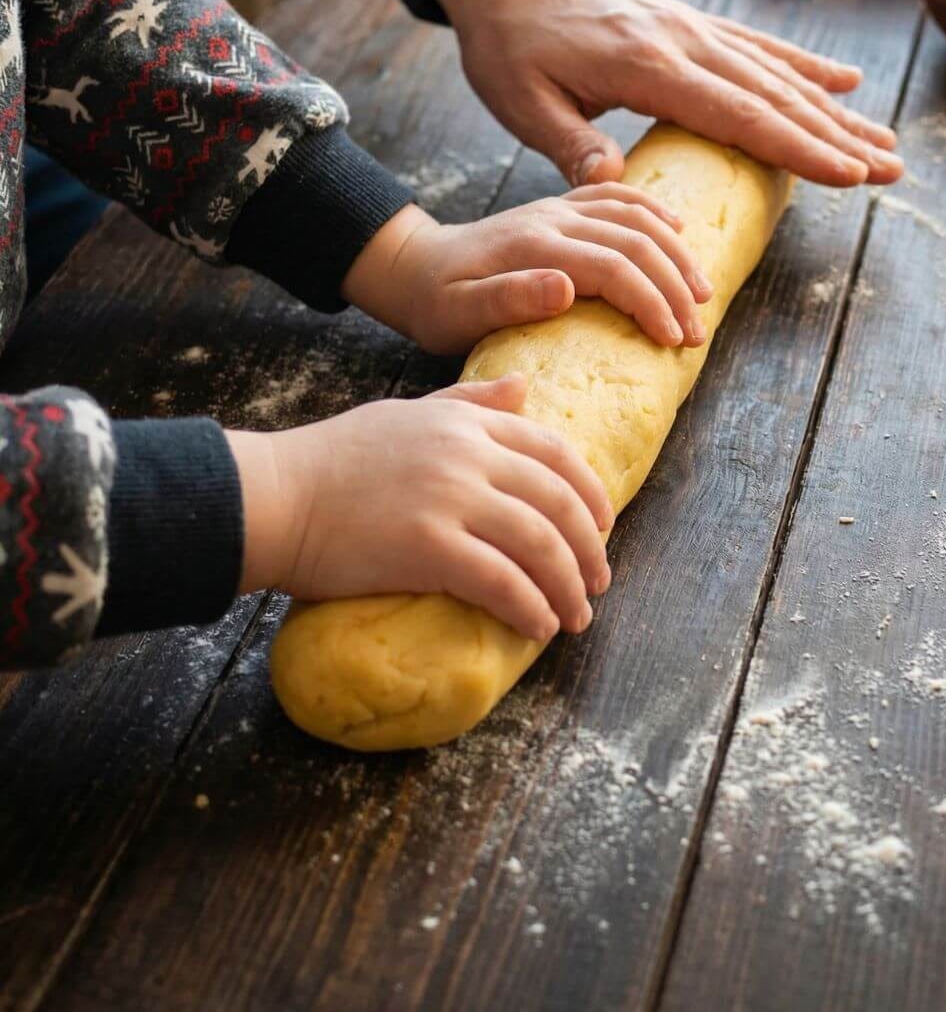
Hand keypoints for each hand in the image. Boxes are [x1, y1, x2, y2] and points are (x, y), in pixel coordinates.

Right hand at [228, 375, 612, 641]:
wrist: (276, 496)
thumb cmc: (332, 460)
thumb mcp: (407, 413)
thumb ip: (468, 403)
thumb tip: (523, 385)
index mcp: (466, 424)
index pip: (555, 453)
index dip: (591, 493)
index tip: (603, 526)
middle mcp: (468, 455)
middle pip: (559, 502)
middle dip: (590, 548)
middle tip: (599, 583)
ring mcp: (451, 499)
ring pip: (541, 545)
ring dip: (570, 587)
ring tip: (575, 617)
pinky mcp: (430, 547)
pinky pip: (503, 582)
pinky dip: (531, 608)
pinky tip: (539, 625)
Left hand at [342, 182, 712, 354]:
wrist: (413, 266)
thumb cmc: (434, 303)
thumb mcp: (456, 314)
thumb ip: (507, 299)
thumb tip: (566, 288)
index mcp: (532, 246)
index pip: (612, 267)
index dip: (650, 302)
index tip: (674, 340)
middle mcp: (552, 218)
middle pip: (635, 241)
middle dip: (674, 286)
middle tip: (697, 332)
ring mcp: (558, 208)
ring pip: (635, 216)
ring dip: (675, 253)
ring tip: (702, 294)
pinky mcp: (560, 207)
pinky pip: (617, 196)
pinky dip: (653, 211)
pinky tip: (678, 231)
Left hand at [427, 0, 903, 189]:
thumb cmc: (506, 43)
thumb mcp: (520, 103)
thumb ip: (570, 144)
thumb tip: (613, 185)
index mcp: (644, 65)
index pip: (735, 114)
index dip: (796, 147)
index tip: (847, 174)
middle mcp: (681, 40)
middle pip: (773, 95)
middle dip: (837, 135)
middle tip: (891, 169)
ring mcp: (689, 27)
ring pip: (775, 72)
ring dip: (833, 108)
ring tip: (884, 138)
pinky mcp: (687, 23)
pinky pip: (756, 46)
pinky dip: (803, 64)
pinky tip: (844, 80)